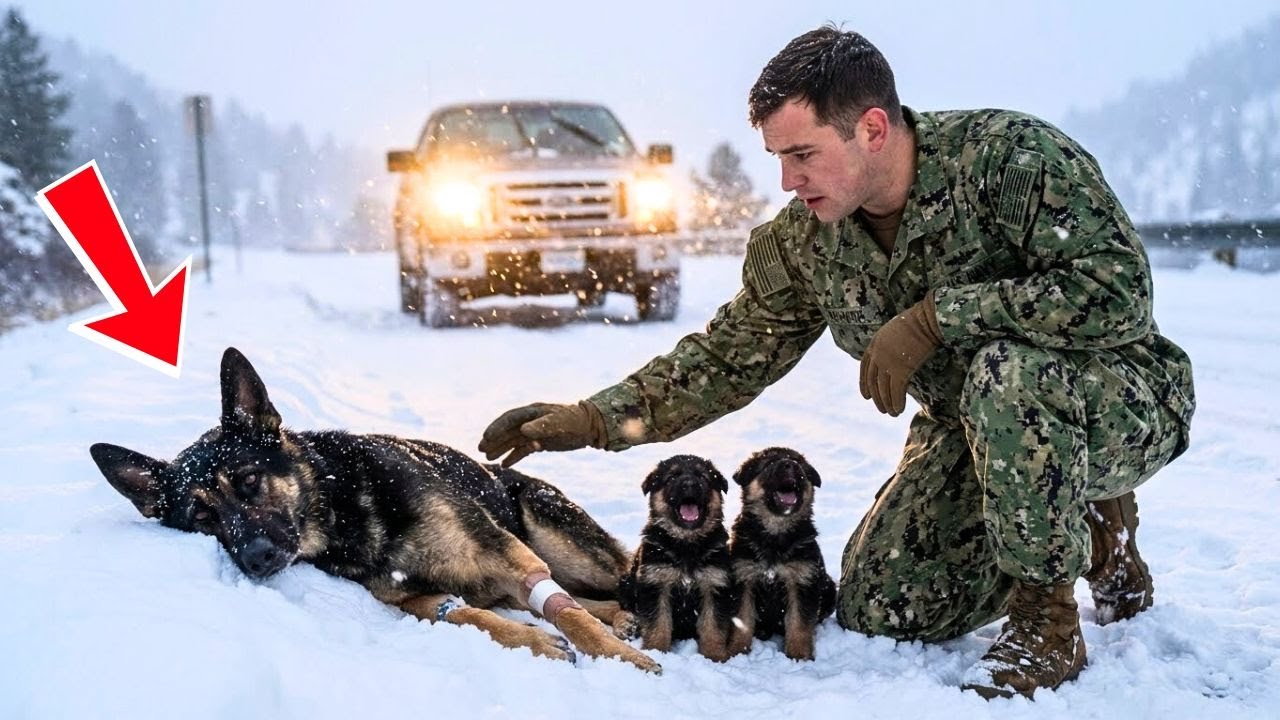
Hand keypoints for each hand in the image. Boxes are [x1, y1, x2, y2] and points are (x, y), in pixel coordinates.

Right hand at [478, 401, 606, 466]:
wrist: (589, 427)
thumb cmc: (575, 421)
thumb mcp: (559, 423)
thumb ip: (542, 426)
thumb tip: (523, 430)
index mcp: (532, 412)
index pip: (509, 419)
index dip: (497, 427)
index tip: (486, 437)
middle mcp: (530, 421)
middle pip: (507, 430)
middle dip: (494, 439)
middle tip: (480, 449)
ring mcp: (534, 431)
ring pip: (513, 440)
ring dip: (500, 448)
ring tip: (487, 457)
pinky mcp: (539, 442)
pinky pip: (523, 449)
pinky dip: (514, 456)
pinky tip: (504, 464)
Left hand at [859, 292, 943, 416]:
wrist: (926, 320)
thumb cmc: (916, 322)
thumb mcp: (894, 330)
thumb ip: (889, 344)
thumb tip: (894, 357)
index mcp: (874, 343)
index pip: (864, 368)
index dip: (863, 384)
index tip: (866, 396)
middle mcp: (877, 354)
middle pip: (872, 381)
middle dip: (877, 398)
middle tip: (882, 409)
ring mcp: (887, 362)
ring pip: (883, 389)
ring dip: (887, 404)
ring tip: (892, 414)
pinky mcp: (901, 370)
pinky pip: (896, 391)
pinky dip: (896, 402)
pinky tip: (899, 410)